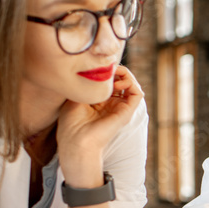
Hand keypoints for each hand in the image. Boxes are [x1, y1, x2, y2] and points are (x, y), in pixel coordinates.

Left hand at [57, 66, 143, 186]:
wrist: (76, 142)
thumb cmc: (71, 124)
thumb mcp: (75, 98)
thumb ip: (86, 85)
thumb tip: (93, 70)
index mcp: (100, 103)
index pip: (110, 82)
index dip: (107, 71)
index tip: (97, 66)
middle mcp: (112, 105)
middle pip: (122, 81)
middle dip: (117, 71)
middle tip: (108, 67)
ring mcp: (120, 108)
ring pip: (132, 85)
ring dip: (126, 75)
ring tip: (115, 73)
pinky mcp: (126, 112)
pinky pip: (137, 93)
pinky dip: (131, 83)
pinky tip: (119, 83)